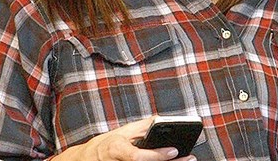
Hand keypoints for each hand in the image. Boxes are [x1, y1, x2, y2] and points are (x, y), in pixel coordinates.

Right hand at [52, 118, 195, 160]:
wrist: (89, 159)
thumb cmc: (109, 143)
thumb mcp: (124, 131)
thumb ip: (143, 127)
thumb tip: (161, 120)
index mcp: (116, 149)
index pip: (137, 156)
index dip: (156, 155)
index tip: (174, 150)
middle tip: (189, 157)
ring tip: (187, 160)